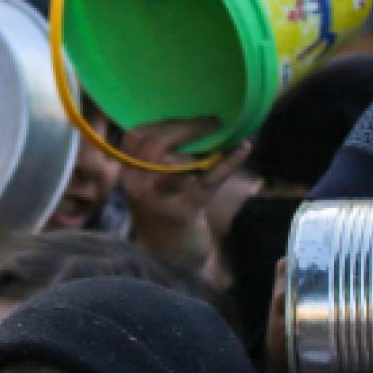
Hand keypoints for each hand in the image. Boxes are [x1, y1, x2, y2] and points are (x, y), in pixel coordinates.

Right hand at [119, 119, 250, 270]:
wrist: (170, 258)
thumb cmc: (166, 212)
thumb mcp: (151, 185)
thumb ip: (158, 157)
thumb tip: (192, 116)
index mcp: (129, 175)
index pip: (136, 136)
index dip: (161, 121)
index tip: (183, 114)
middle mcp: (138, 186)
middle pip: (155, 145)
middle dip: (186, 127)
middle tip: (212, 121)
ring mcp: (160, 200)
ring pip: (177, 161)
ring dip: (204, 145)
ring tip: (224, 134)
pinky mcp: (185, 211)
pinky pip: (208, 180)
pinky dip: (229, 162)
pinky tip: (244, 148)